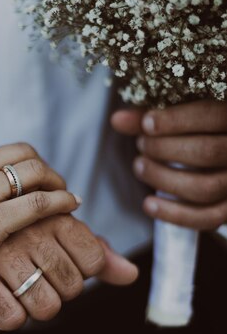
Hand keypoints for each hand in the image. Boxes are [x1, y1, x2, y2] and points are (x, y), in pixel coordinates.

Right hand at [0, 143, 80, 294]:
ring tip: (67, 195)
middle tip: (53, 183)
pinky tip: (70, 206)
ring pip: (34, 171)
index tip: (25, 182)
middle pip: (21, 154)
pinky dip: (60, 201)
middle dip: (42, 167)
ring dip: (56, 180)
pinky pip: (39, 203)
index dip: (16, 167)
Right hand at [0, 215, 138, 329]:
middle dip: (60, 289)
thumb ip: (95, 250)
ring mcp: (2, 258)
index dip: (83, 269)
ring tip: (21, 287)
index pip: (94, 260)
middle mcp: (30, 234)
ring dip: (37, 305)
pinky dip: (10, 315)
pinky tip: (3, 297)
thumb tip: (131, 274)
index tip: (63, 260)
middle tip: (37, 274)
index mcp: (51, 216)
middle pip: (73, 287)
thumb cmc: (14, 230)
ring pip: (48, 308)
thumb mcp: (54, 229)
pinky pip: (12, 319)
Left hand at [111, 100, 226, 229]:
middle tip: (141, 145)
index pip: (209, 115)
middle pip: (206, 152)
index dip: (175, 120)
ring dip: (163, 179)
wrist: (219, 164)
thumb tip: (118, 120)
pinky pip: (208, 218)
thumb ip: (151, 118)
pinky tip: (149, 204)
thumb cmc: (195, 134)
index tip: (146, 123)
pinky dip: (174, 214)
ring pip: (205, 187)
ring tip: (139, 167)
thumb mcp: (179, 119)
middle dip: (164, 149)